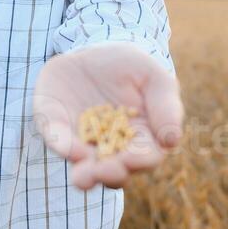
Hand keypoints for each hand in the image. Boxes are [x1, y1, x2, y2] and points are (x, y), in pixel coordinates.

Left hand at [32, 42, 184, 189]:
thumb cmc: (132, 68)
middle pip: (115, 171)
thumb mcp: (154, 78)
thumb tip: (171, 141)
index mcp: (141, 138)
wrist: (94, 50)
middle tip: (105, 171)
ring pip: (84, 168)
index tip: (134, 158)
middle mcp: (111, 148)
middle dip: (111, 174)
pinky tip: (63, 143)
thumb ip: (166, 107)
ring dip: (85, 175)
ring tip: (84, 178)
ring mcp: (82, 142)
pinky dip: (60, 143)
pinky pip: (57, 140)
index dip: (141, 161)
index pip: (145, 157)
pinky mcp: (56, 127)